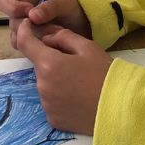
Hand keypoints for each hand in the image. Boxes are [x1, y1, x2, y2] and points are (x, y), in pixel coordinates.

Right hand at [0, 0, 90, 50]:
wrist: (80, 24)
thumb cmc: (71, 7)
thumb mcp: (65, 2)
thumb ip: (50, 7)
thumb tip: (32, 15)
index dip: (11, 6)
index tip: (29, 12)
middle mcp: (19, 12)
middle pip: (12, 22)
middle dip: (33, 28)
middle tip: (53, 28)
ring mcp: (22, 28)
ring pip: (18, 37)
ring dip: (38, 39)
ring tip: (56, 35)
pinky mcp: (28, 42)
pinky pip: (25, 48)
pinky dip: (39, 47)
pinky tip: (52, 43)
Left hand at [16, 19, 111, 133]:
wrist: (120, 108)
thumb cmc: (105, 75)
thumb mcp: (87, 47)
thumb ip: (63, 37)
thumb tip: (47, 39)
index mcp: (49, 64)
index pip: (26, 43)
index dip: (24, 31)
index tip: (27, 25)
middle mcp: (42, 85)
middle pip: (40, 66)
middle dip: (51, 61)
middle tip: (75, 63)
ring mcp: (46, 104)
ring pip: (46, 84)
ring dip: (56, 80)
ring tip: (80, 83)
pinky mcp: (53, 119)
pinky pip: (52, 102)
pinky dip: (60, 97)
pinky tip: (78, 98)